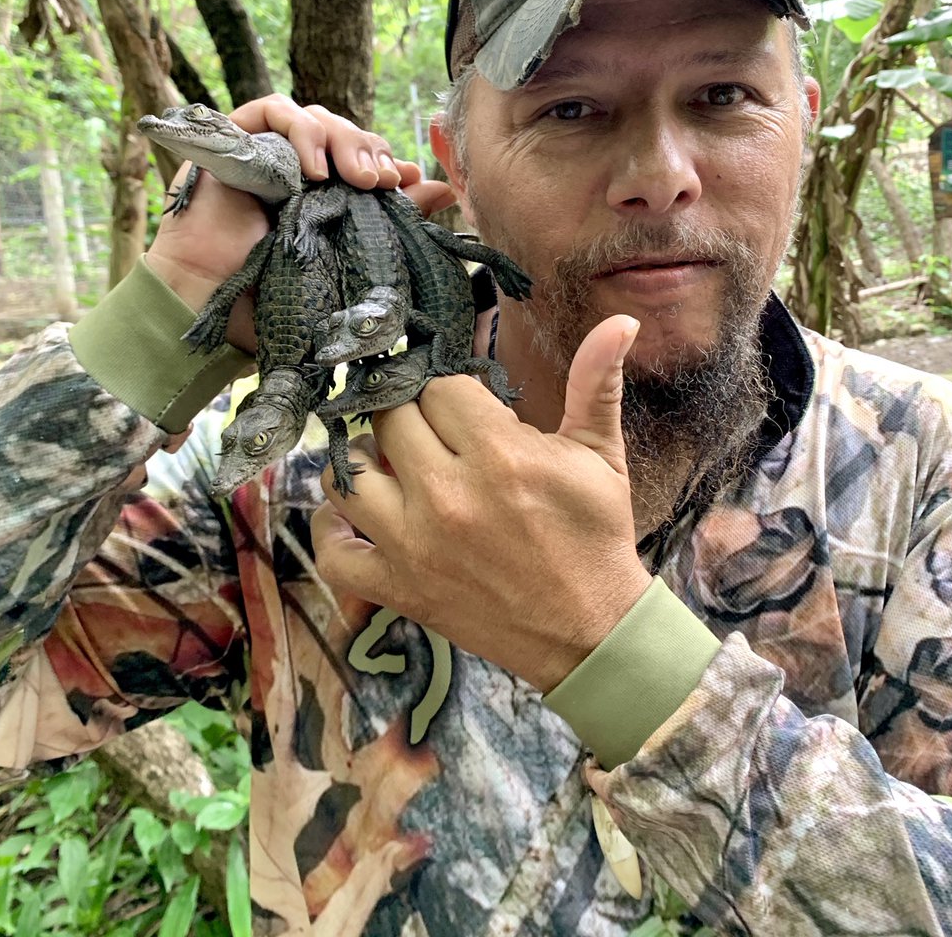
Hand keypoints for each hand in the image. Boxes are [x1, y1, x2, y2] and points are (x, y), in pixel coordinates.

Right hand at [144, 94, 456, 350]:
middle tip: (382, 181)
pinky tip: (313, 168)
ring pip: (314, 115)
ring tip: (355, 177)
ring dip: (342, 138)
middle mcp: (294, 166)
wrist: (208, 302)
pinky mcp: (232, 136)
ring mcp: (264, 148)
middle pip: (342, 132)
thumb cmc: (268, 293)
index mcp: (321, 192)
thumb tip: (443, 189)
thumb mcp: (341, 257)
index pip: (362, 156)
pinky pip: (272, 109)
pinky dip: (300, 130)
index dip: (386, 160)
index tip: (406, 180)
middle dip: (369, 149)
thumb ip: (389, 221)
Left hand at [311, 315, 651, 692]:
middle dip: (410, 417)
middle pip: (391, 418)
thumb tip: (620, 320)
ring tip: (391, 463)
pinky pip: (332, 550)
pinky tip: (351, 511)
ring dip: (364, 461)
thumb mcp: (601, 455)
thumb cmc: (595, 537)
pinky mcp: (399, 587)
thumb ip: (595, 383)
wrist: (590, 631)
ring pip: (349, 473)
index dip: (451, 391)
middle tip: (431, 433)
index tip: (463, 406)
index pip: (439, 387)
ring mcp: (415, 544)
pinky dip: (330, 528)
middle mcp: (448, 494)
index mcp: (499, 453)